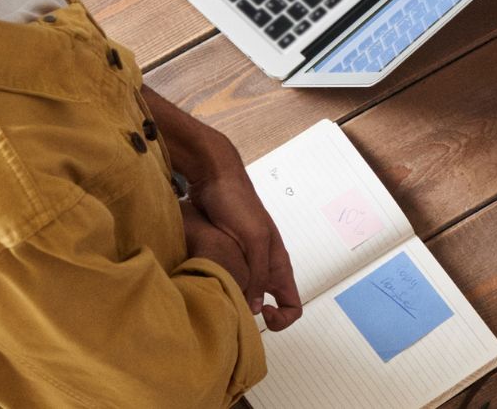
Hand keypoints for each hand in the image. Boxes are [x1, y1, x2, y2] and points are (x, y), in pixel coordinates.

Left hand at [182, 129, 303, 329]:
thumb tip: (255, 308)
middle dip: (253, 315)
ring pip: (246, 294)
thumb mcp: (254, 239)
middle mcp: (264, 266)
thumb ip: (258, 274)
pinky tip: (204, 286)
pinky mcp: (226, 255)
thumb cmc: (238, 205)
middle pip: (269, 304)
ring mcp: (245, 261)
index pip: (292, 305)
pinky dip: (221, 289)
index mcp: (278, 263)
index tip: (260, 312)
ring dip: (234, 302)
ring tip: (215, 300)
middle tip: (232, 310)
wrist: (215, 179)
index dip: (282, 318)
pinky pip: (229, 281)